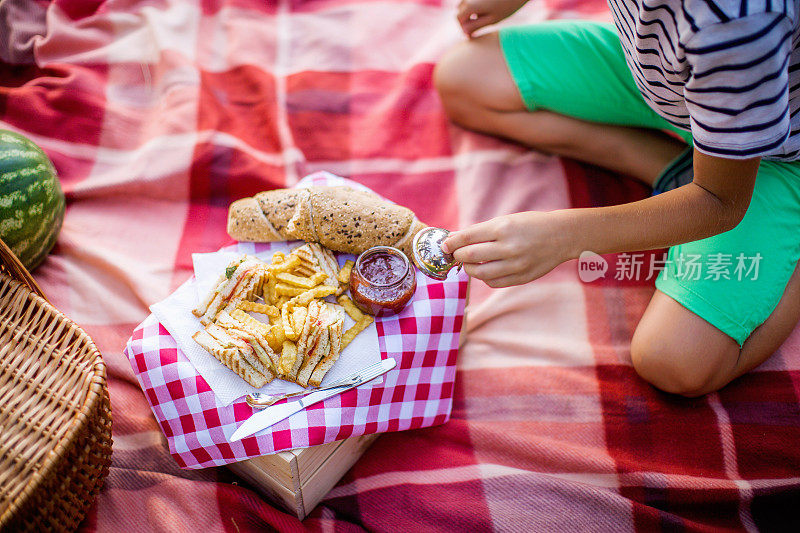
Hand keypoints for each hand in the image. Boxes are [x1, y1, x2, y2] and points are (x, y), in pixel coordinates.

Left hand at [442, 211, 572, 287]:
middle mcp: (508, 247)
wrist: (561, 236)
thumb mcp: (506, 220)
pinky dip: (485, 277)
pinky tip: (485, 270)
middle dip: (458, 256)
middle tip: (455, 254)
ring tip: (469, 263)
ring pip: (480, 272)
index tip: (445, 246)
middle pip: (470, 255)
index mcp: (503, 228)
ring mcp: (516, 264)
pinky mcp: (521, 277)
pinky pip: (494, 282)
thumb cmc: (529, 225)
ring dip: (469, 269)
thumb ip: (481, 231)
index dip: (452, 243)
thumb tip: (454, 240)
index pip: (468, 237)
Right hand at [457, 0, 528, 37]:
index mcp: (470, 5)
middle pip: (460, 11)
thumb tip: (465, 32)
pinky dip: (474, 7)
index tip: (471, 35)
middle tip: (475, 30)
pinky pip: (471, 0)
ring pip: (465, 4)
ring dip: (469, 13)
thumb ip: (476, 26)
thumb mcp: (491, 20)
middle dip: (465, 20)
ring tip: (480, 20)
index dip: (463, 28)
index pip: (458, 18)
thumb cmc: (507, 6)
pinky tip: (485, 11)